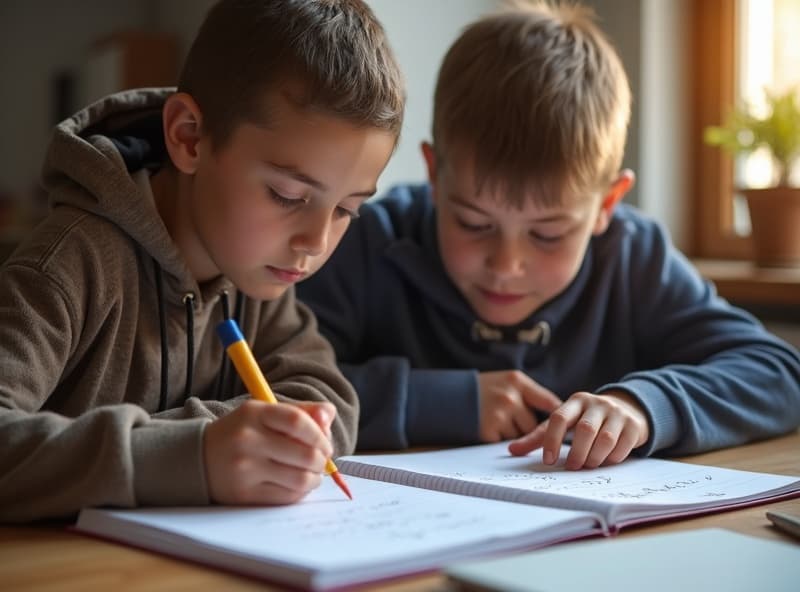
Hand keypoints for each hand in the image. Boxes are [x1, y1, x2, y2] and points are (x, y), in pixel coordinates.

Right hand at [203, 399, 335, 504]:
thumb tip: (328, 414)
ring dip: (315, 478)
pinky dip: (301, 492)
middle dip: (322, 460)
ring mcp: (244, 469)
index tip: (325, 443)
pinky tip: (298, 484)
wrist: (198, 457)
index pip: (297, 421)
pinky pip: (286, 497)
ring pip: (299, 479)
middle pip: (304, 454)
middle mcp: (247, 440)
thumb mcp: (265, 413)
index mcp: (254, 414)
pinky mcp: (243, 494)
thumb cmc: (242, 432)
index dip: (320, 434)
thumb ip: (300, 411)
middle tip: (323, 460)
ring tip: (313, 473)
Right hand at [478, 370, 561, 441]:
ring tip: (497, 421)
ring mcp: (499, 414)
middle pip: (535, 424)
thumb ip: (530, 393)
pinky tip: (489, 428)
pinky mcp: (489, 431)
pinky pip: (505, 443)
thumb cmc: (483, 389)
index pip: (549, 402)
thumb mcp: (507, 381)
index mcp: (517, 381)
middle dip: (527, 427)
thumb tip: (559, 413)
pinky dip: (499, 439)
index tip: (567, 428)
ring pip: (521, 436)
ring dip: (513, 434)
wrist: (449, 395)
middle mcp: (510, 397)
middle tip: (513, 420)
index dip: (560, 417)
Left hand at [508, 390, 648, 468]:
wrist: (627, 408)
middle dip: (577, 453)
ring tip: (587, 465)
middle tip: (572, 467)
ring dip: (595, 458)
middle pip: (585, 430)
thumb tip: (512, 450)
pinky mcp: (634, 425)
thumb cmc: (586, 420)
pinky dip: (612, 458)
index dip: (552, 440)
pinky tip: (605, 461)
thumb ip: (539, 436)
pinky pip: (622, 447)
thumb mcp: (564, 422)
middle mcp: (597, 404)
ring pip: (606, 439)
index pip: (559, 418)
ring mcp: (617, 413)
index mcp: (575, 401)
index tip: (549, 460)